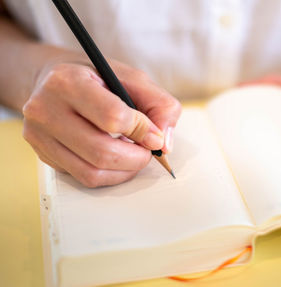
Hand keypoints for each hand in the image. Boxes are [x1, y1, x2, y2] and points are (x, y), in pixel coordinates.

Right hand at [22, 56, 180, 186]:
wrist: (52, 81)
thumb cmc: (95, 78)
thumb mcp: (131, 78)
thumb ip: (158, 104)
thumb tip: (163, 143)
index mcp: (68, 81)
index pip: (112, 117)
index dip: (142, 130)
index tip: (155, 135)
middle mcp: (46, 109)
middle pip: (101, 152)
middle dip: (136, 158)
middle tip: (149, 151)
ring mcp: (39, 135)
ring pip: (92, 172)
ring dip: (124, 170)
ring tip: (134, 155)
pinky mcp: (42, 154)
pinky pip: (83, 177)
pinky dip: (109, 174)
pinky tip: (117, 159)